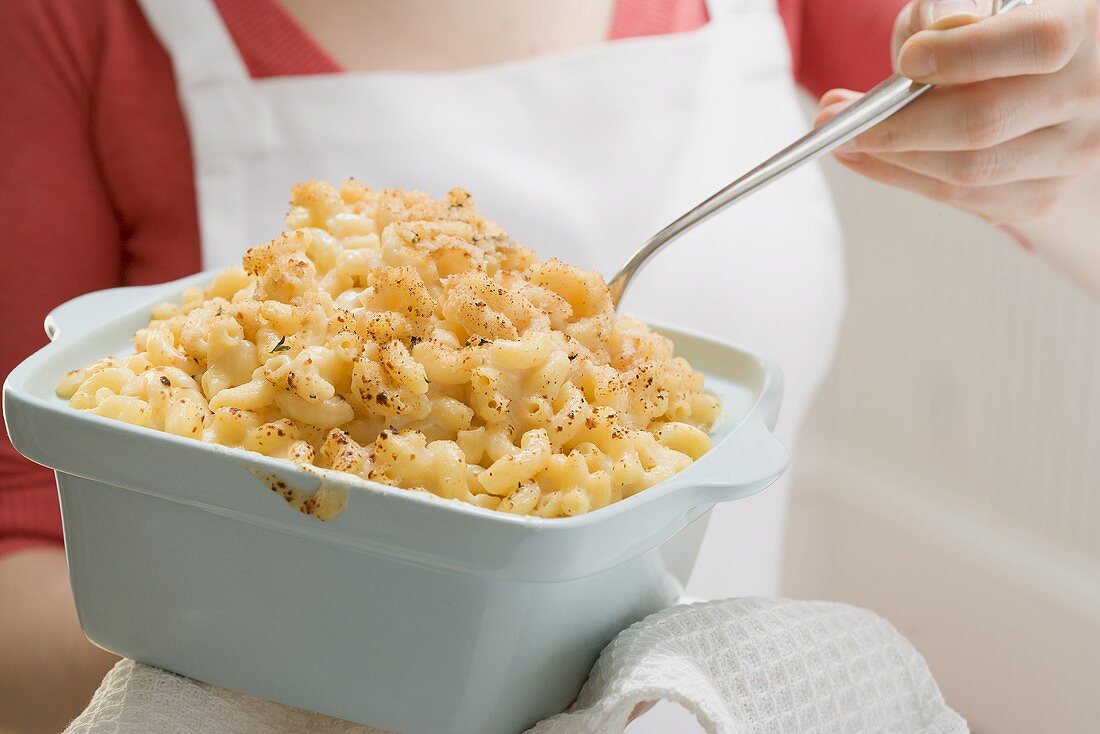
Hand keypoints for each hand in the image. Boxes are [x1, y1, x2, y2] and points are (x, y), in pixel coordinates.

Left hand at [816, 0, 1099, 225]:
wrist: (1043, 80)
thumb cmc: (1000, 29)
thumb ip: (952, 9)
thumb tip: (935, 39)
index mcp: (1087, 26)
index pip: (1037, 44)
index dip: (965, 56)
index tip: (909, 60)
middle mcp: (1092, 94)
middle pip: (985, 124)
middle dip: (896, 125)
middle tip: (837, 115)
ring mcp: (1075, 153)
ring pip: (968, 172)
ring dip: (890, 160)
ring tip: (845, 138)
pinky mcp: (1044, 195)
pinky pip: (965, 200)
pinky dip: (909, 180)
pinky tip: (877, 159)